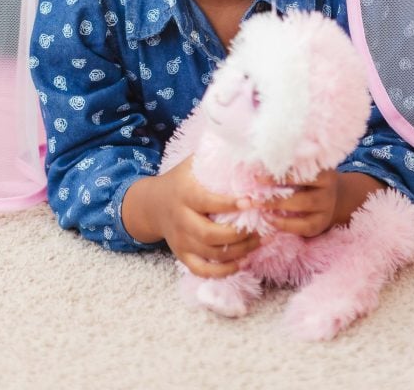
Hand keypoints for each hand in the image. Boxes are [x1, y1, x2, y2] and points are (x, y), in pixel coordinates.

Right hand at [122, 156, 266, 277]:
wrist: (151, 204)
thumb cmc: (181, 180)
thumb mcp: (192, 164)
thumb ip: (214, 155)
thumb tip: (244, 143)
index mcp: (184, 194)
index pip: (207, 202)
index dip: (230, 204)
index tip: (252, 202)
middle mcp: (181, 219)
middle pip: (209, 235)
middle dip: (239, 235)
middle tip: (262, 228)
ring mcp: (181, 241)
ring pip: (211, 254)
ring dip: (239, 251)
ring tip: (259, 241)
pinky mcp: (182, 256)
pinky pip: (203, 270)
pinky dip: (223, 271)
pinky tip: (242, 262)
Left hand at [259, 170, 384, 236]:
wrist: (333, 196)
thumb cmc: (308, 179)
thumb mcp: (303, 169)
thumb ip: (286, 167)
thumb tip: (255, 165)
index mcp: (322, 170)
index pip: (301, 170)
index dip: (280, 173)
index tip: (258, 175)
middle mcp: (328, 188)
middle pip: (303, 186)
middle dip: (276, 191)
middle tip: (255, 191)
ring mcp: (327, 207)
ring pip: (304, 205)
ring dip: (278, 205)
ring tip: (258, 204)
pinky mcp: (322, 223)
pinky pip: (304, 226)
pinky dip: (285, 225)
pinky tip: (269, 220)